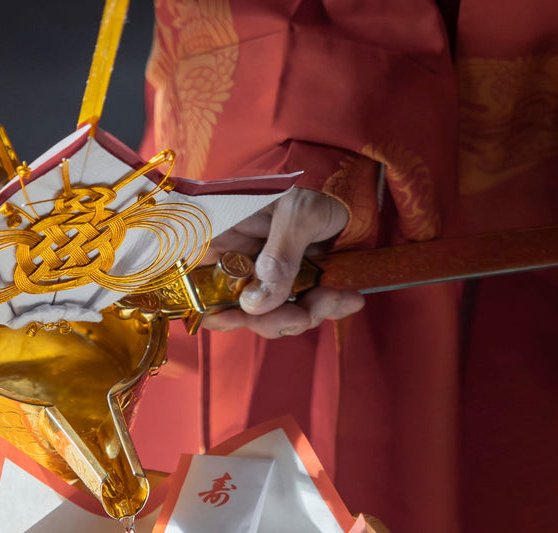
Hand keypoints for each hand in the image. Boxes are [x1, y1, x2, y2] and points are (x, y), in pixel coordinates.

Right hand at [200, 188, 363, 337]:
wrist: (359, 195)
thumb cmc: (321, 188)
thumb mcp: (299, 213)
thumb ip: (280, 254)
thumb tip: (256, 300)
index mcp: (228, 234)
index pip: (198, 276)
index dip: (205, 304)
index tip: (229, 320)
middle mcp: (243, 259)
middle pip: (236, 308)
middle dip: (269, 320)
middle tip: (301, 317)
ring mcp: (269, 276)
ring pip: (272, 316)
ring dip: (306, 315)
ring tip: (337, 296)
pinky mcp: (297, 286)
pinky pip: (304, 311)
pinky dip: (327, 310)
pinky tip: (349, 297)